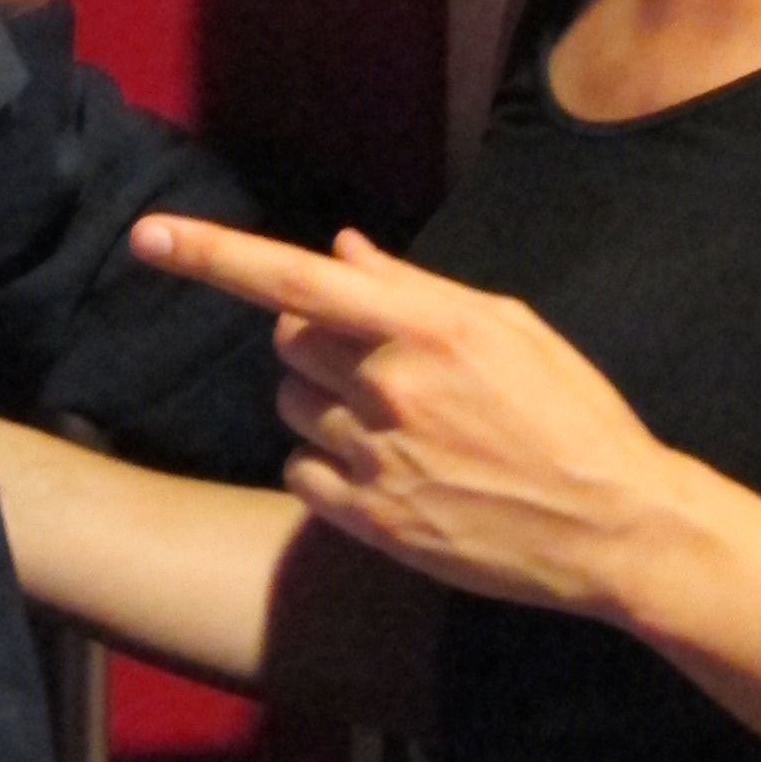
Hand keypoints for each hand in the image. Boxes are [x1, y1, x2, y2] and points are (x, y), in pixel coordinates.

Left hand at [129, 214, 684, 616]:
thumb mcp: (506, 327)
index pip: (294, 278)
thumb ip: (413, 287)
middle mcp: (389, 389)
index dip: (212, 255)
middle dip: (313, 340)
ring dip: (322, 404)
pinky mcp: (372, 523)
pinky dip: (324, 465)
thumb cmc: (569, 412)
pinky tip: (386, 471)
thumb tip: (341, 250)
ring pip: (290, 407)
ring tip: (396, 423)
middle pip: (285, 341)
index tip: (147, 236)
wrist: (613, 525)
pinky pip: (299, 471)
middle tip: (377, 362)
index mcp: (426, 328)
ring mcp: (377, 460)